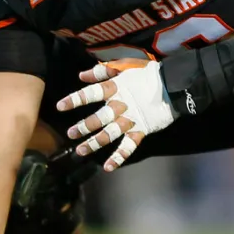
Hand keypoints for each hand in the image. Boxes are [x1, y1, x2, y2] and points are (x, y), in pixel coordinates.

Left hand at [56, 59, 174, 171]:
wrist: (173, 85)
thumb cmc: (147, 73)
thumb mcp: (124, 66)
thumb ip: (102, 71)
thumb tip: (82, 75)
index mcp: (115, 89)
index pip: (90, 94)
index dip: (75, 100)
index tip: (60, 107)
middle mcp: (120, 106)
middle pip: (97, 119)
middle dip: (82, 127)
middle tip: (70, 134)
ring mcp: (130, 121)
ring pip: (109, 134)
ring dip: (94, 144)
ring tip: (81, 151)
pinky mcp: (140, 131)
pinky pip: (128, 147)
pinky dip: (119, 157)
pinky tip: (108, 167)